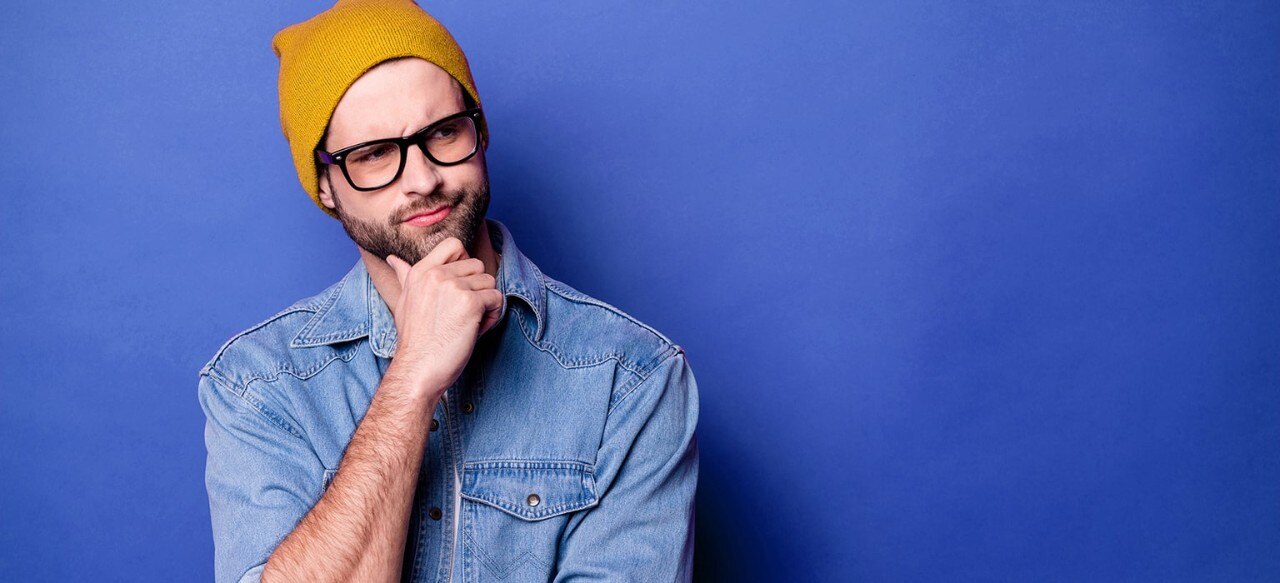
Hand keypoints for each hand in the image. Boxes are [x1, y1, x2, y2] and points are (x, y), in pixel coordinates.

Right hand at [385, 237, 502, 398]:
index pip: (454, 244)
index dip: (464, 262)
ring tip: (467, 323)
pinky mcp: (470, 302)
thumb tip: (393, 258)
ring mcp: (454, 286)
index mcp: (420, 271)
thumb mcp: (404, 301)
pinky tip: (474, 330)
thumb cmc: (414, 340)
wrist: (418, 368)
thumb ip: (404, 276)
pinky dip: (491, 317)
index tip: (460, 285)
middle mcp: (436, 274)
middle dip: (476, 289)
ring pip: (489, 282)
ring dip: (485, 304)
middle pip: (477, 266)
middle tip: (461, 314)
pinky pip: (496, 299)